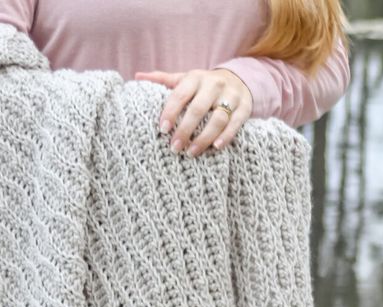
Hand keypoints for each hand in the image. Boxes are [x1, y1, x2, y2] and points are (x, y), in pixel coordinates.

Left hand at [134, 67, 252, 156]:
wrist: (238, 80)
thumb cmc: (203, 86)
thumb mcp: (185, 80)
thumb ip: (163, 80)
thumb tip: (137, 77)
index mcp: (196, 77)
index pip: (180, 94)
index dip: (171, 112)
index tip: (163, 129)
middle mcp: (214, 84)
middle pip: (198, 109)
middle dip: (185, 130)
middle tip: (175, 148)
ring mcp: (231, 96)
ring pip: (218, 119)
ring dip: (204, 138)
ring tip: (191, 153)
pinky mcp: (244, 108)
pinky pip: (235, 124)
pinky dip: (226, 136)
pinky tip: (215, 148)